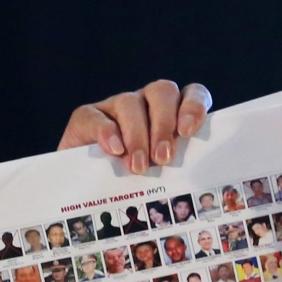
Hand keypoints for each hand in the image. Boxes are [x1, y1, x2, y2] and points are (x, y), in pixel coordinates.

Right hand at [58, 80, 212, 173]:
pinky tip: (114, 151)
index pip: (193, 94)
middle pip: (162, 92)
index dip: (193, 107)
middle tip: (162, 158)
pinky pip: (97, 116)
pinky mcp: (87, 116)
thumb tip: (190, 179)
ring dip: (137, 136)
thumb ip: (179, 169)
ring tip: (138, 167)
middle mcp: (148, 103)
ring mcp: (118, 106)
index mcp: (174, 113)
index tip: (188, 131)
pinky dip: (107, 133)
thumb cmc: (138, 183)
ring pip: (131, 103)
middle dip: (164, 125)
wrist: (88, 188)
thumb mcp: (164, 176)